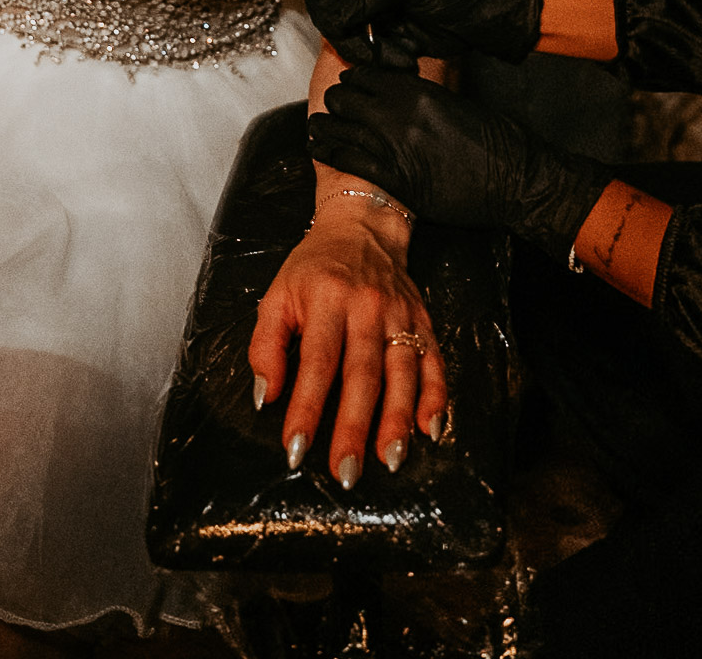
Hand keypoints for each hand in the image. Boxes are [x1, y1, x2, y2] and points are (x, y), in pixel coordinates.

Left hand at [248, 206, 446, 489]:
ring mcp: (400, 316)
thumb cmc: (314, 267)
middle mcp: (367, 309)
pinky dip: (436, 396)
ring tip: (391, 460)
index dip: (306, 409)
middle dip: (355, 428)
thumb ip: (266, 344)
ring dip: (397, 420)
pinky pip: (434, 362)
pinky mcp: (423, 322)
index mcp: (326, 301)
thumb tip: (265, 396)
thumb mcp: (278, 294)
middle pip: (362, 375)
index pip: (317, 364)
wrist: (362, 227)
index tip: (295, 449)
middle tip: (346, 473)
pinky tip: (430, 429)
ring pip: (402, 373)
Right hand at [302, 0, 542, 66]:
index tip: (334, 16)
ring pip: (345, 40)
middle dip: (349, 37)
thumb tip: (337, 18)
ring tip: (401, 55)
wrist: (475, 21)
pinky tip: (406, 60)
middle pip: (327, 13)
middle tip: (370, 48)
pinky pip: (365, 57)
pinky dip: (383, 63)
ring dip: (370, 55)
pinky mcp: (380, 40)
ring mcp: (368, 14)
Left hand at [308, 68, 611, 262]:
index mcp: (417, 92)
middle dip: (338, 101)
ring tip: (316, 126)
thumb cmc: (496, 140)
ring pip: (341, 128)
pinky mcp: (395, 179)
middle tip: (335, 107)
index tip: (350, 83)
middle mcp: (399, 115)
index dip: (355, 79)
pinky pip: (348, 160)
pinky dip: (329, 153)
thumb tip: (404, 91)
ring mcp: (394, 147)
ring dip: (325, 126)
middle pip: (347, 99)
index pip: (368, 75)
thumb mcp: (457, 103)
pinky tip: (318, 149)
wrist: (514, 179)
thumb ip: (424, 96)